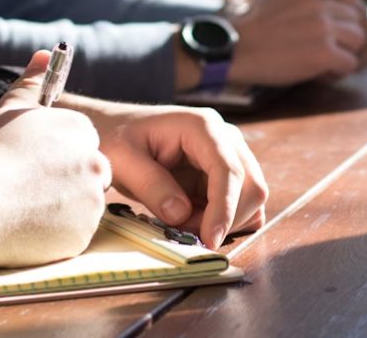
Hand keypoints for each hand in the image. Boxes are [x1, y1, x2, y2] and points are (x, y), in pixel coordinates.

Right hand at [0, 51, 109, 267]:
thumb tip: (45, 54)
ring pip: (82, 205)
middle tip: (26, 188)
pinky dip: (55, 234)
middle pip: (88, 173)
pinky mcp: (82, 236)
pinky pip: (73, 234)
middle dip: (65, 181)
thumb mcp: (7, 110)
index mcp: (79, 130)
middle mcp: (94, 163)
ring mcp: (91, 201)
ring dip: (60, 208)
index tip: (31, 164)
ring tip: (21, 207)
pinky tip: (25, 227)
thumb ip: (32, 83)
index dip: (55, 155)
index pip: (81, 142)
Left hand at [88, 105, 268, 248]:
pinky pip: (240, 204)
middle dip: (226, 218)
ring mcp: (228, 155)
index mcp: (202, 127)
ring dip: (224, 221)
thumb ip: (151, 186)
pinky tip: (195, 221)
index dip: (224, 208)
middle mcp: (225, 138)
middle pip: (251, 185)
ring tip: (184, 223)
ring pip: (250, 198)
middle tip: (188, 234)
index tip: (210, 239)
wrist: (114, 130)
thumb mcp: (123, 160)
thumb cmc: (116, 138)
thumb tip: (181, 214)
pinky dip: (224, 220)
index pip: (228, 170)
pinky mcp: (224, 174)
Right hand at [227, 0, 366, 85]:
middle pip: (357, 15)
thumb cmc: (252, 28)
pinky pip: (350, 63)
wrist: (232, 49)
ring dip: (347, 52)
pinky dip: (338, 71)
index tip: (336, 17)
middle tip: (332, 46)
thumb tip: (335, 6)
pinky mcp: (323, 53)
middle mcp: (318, 2)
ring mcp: (322, 27)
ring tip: (327, 61)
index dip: (348, 2)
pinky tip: (321, 73)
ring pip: (359, 39)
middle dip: (348, 33)